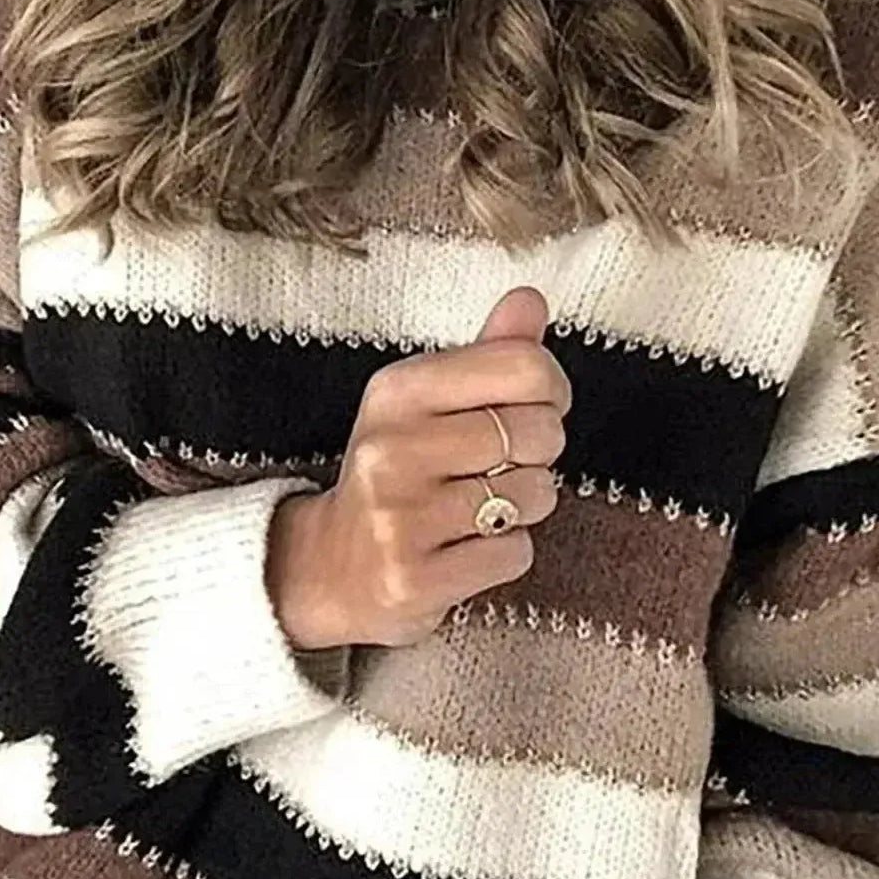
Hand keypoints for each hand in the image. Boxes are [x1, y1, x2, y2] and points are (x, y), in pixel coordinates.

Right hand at [265, 286, 571, 649]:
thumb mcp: (425, 405)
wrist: (326, 569)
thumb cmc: (396, 476)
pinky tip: (464, 550)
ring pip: (533, 495)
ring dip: (523, 508)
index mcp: (397, 390)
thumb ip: (485, 354)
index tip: (533, 409)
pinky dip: (504, 555)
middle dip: (537, 455)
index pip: (524, 366)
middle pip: (539, 432)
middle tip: (499, 468)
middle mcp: (393, 448)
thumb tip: (531, 299)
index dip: (551, 390)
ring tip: (477, 511)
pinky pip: (514, 553)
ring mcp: (400, 517)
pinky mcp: (413, 579)